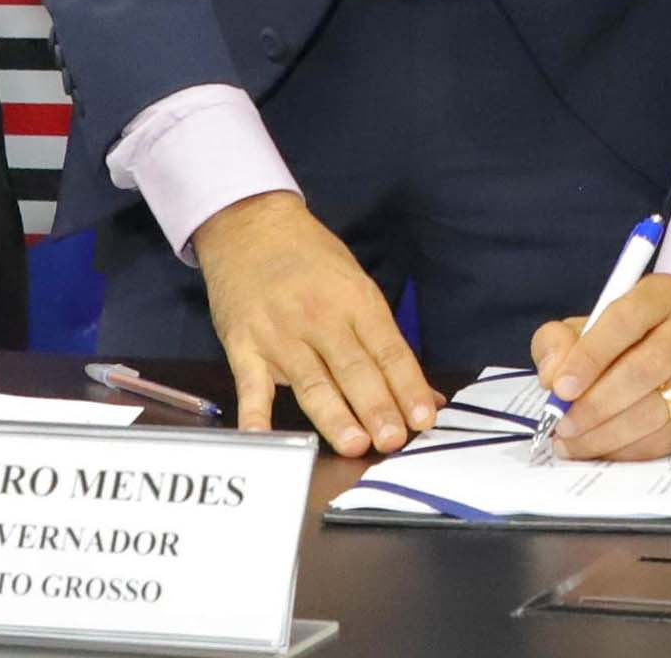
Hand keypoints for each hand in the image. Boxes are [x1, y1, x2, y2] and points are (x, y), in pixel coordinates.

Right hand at [191, 191, 442, 456]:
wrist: (250, 225)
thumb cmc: (311, 258)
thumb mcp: (356, 285)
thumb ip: (386, 342)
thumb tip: (427, 395)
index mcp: (355, 300)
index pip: (388, 349)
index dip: (407, 385)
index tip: (424, 418)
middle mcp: (320, 317)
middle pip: (353, 368)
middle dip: (376, 406)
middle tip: (393, 440)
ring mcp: (279, 333)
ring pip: (312, 381)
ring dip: (334, 415)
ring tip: (354, 444)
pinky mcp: (243, 346)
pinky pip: (250, 386)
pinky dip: (255, 415)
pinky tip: (265, 439)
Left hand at [527, 275, 670, 462]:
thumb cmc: (638, 333)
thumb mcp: (593, 322)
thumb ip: (560, 341)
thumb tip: (552, 377)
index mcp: (661, 295)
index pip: (624, 322)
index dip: (589, 357)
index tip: (560, 388)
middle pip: (642, 372)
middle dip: (595, 406)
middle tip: (563, 425)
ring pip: (656, 412)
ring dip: (607, 435)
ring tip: (574, 443)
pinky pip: (668, 438)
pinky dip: (630, 451)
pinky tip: (605, 449)